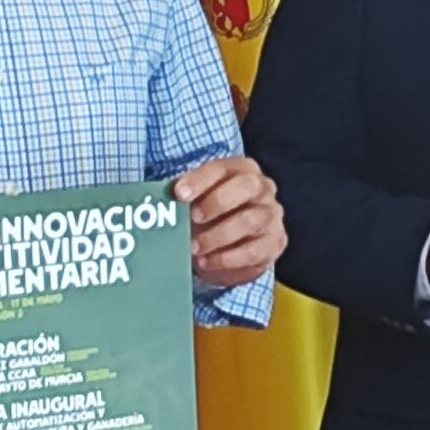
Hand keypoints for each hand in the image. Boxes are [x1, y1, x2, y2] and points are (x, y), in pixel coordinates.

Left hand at [175, 154, 285, 288]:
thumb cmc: (211, 215)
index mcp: (242, 170)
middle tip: (193, 218)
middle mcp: (262, 189)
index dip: (200, 179)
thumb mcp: (198, 201)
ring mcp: (271, 216)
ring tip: (194, 247)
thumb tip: (155, 203)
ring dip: (218, 235)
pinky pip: (254, 250)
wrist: (235, 244)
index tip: (178, 193)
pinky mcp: (274, 243)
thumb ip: (184, 197)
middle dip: (217, 201)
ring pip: (251, 220)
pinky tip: (206, 261)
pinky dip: (227, 258)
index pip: (223, 168)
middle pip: (248, 186)